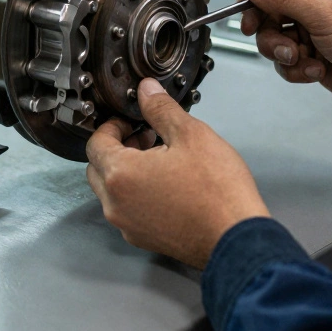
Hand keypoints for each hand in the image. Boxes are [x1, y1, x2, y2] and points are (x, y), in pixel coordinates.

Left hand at [85, 79, 269, 268]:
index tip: (131, 121)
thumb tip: (146, 90)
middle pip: (98, 168)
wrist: (236, 239)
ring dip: (126, 172)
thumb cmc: (216, 188)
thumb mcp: (191, 135)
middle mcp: (115, 205)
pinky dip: (136, 194)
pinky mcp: (143, 240)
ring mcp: (127, 226)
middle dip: (116, 149)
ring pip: (112, 192)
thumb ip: (161, 109)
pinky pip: (128, 210)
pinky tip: (167, 185)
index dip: (112, 126)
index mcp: (120, 175)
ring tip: (160, 159)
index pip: (95, 143)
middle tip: (145, 137)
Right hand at [240, 0, 331, 126]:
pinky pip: (287, 62)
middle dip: (272, 35)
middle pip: (268, 15)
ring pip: (275, 41)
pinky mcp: (313, 56)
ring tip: (306, 60)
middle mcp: (314, 5)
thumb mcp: (324, 15)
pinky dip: (298, 70)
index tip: (247, 18)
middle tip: (284, 46)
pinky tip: (318, 71)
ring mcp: (313, 32)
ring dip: (285, 55)